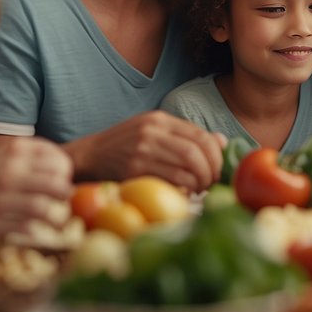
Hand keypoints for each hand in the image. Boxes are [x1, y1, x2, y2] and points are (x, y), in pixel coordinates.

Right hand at [0, 137, 72, 236]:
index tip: (62, 178)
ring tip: (55, 219)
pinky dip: (34, 229)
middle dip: (65, 192)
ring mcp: (0, 198)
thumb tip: (57, 169)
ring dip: (55, 216)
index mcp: (10, 152)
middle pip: (58, 182)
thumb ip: (21, 160)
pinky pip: (26, 227)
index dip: (64, 170)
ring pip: (46, 208)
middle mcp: (8, 172)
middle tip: (62, 200)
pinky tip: (31, 229)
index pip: (56, 157)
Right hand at [71, 111, 224, 191]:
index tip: (218, 168)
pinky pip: (169, 182)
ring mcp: (141, 151)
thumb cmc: (126, 145)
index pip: (200, 135)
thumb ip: (185, 136)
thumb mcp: (154, 131)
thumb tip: (222, 142)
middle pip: (195, 152)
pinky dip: (183, 189)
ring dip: (199, 182)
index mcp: (159, 119)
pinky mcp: (133, 170)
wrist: (90, 155)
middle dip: (210, 170)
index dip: (216, 154)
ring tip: (200, 188)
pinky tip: (184, 192)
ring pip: (185, 167)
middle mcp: (151, 132)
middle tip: (211, 181)